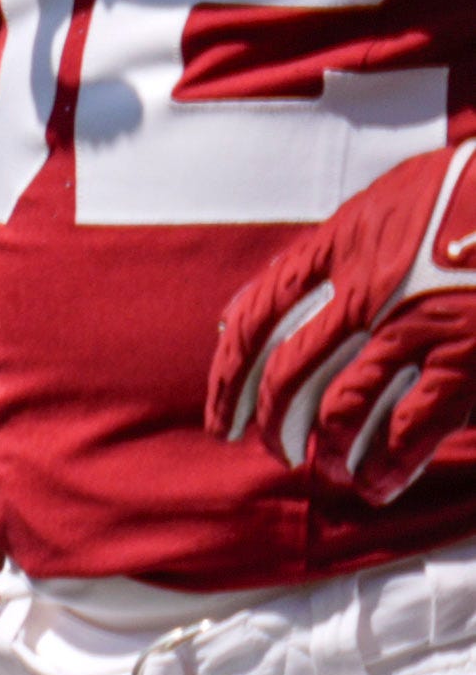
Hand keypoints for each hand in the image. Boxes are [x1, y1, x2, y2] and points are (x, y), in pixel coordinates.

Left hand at [208, 142, 475, 500]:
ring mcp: (416, 326)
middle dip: (268, 421)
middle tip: (268, 450)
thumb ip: (338, 244)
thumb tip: (274, 297)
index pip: (259, 314)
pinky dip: (389, 464)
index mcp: (343, 243)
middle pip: (287, 370)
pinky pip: (412, 426)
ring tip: (323, 473)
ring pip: (342, 407)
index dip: (232, 373)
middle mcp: (367, 289)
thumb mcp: (392, 197)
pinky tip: (377, 484)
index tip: (222, 410)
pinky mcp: (465, 357)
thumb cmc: (472, 190)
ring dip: (325, 450)